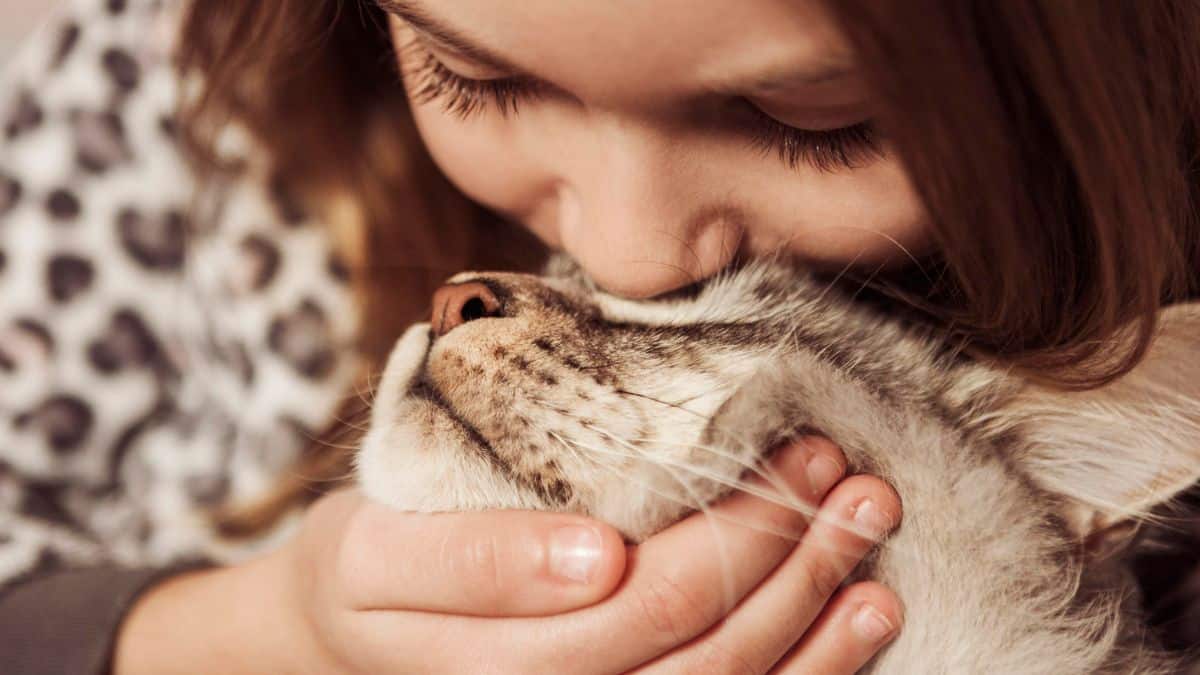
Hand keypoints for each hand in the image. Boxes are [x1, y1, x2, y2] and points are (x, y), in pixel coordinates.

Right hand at [113, 437, 901, 673]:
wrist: (347, 639)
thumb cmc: (363, 573)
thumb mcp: (370, 550)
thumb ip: (474, 558)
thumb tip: (599, 556)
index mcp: (495, 668)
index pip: (648, 600)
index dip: (737, 528)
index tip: (796, 446)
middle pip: (706, 642)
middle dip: (790, 550)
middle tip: (844, 465)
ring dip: (820, 607)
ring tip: (871, 522)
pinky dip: (815, 671)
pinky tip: (866, 616)